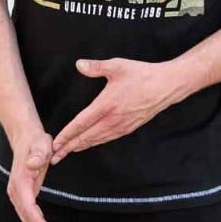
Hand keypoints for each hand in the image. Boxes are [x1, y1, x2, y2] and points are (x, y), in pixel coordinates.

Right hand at [7, 127, 65, 221]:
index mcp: (20, 184)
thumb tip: (33, 164)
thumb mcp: (41, 144)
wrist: (25, 137)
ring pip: (29, 221)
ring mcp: (18, 195)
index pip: (30, 212)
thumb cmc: (35, 141)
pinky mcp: (24, 196)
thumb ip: (39, 154)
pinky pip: (30, 216)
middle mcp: (16, 192)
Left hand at [50, 56, 182, 162]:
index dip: (67, 135)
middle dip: (69, 147)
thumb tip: (79, 64)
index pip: (81, 123)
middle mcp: (113, 119)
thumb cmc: (142, 75)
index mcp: (107, 105)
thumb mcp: (117, 66)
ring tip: (68, 152)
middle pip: (86, 137)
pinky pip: (108, 138)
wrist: (166, 86)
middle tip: (55, 157)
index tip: (55, 144)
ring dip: (81, 146)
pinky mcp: (129, 127)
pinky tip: (89, 143)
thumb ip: (96, 67)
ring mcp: (122, 126)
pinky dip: (95, 143)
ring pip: (97, 140)